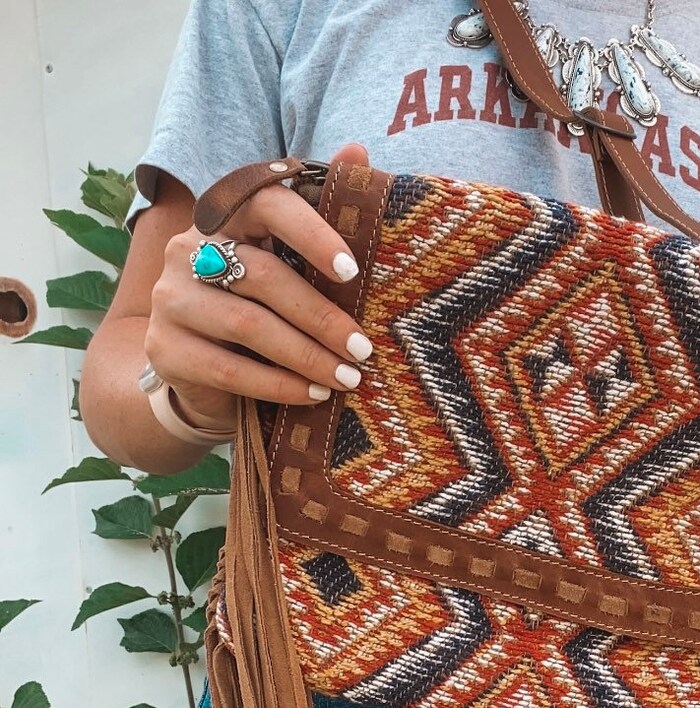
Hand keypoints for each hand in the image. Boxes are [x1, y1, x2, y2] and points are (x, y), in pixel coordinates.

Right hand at [144, 144, 373, 429]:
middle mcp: (189, 250)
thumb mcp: (293, 265)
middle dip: (323, 317)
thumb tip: (359, 148)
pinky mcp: (164, 348)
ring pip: (248, 325)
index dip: (311, 232)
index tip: (353, 271)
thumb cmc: (263, 310)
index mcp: (225, 218)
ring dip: (307, 356)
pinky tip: (313, 395)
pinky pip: (230, 368)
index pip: (265, 203)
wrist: (203, 374)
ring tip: (348, 377)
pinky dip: (279, 385)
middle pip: (264, 276)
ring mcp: (170, 299)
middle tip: (364, 349)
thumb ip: (321, 213)